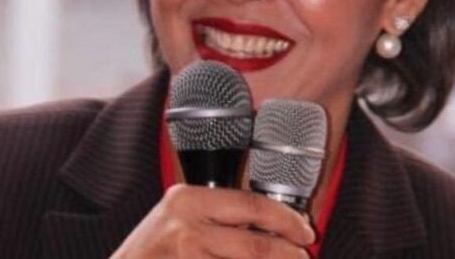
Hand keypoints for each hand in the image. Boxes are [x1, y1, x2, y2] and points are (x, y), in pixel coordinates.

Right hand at [112, 184, 314, 257]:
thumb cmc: (151, 251)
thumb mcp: (177, 218)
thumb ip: (215, 213)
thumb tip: (270, 223)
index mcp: (187, 200)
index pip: (252, 205)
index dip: (286, 220)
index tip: (303, 231)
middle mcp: (186, 228)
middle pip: (257, 245)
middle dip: (289, 255)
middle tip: (302, 257)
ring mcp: (187, 257)